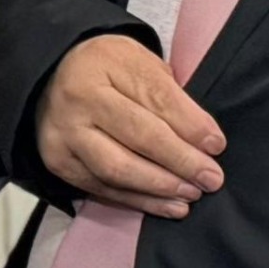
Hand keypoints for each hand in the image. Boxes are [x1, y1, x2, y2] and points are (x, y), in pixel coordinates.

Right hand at [36, 33, 225, 218]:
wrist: (52, 78)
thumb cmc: (107, 71)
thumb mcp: (140, 63)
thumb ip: (168, 96)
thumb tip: (204, 141)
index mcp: (105, 62)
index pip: (156, 96)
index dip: (190, 124)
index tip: (216, 145)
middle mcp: (79, 97)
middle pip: (138, 135)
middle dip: (181, 161)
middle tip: (211, 178)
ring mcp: (64, 132)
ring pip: (118, 169)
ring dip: (161, 187)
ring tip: (191, 194)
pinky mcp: (58, 162)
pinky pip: (102, 188)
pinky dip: (139, 201)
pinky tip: (168, 205)